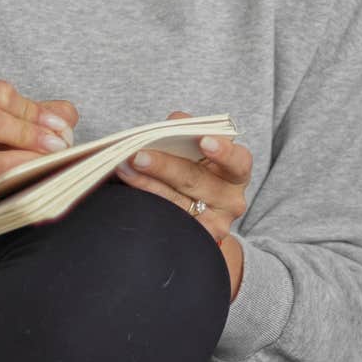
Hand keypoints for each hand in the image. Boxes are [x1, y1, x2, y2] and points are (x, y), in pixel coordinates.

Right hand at [0, 81, 79, 216]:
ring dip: (29, 156)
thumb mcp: (1, 123)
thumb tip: (66, 116)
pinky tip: (34, 177)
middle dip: (30, 130)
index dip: (33, 108)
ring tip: (51, 159)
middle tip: (58, 144)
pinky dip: (19, 177)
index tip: (58, 125)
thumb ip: (34, 113)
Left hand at [113, 111, 251, 298]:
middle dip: (164, 165)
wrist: (199, 214)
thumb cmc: (197, 170)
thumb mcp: (199, 151)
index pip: (237, 160)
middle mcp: (231, 199)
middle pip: (196, 180)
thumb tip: (175, 120)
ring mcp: (215, 223)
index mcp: (237, 171)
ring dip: (147, 184)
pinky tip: (131, 195)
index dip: (222, 151)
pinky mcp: (196, 240)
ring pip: (177, 203)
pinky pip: (169, 222)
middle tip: (137, 155)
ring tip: (124, 169)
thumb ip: (189, 132)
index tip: (202, 141)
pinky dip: (148, 206)